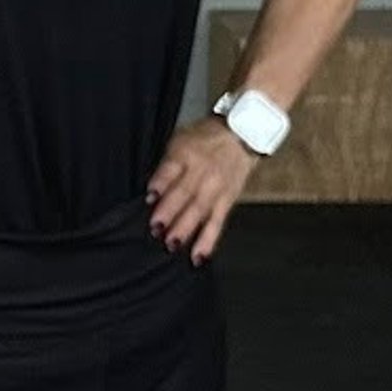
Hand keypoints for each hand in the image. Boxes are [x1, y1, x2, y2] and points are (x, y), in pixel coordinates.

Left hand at [146, 117, 259, 262]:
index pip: (171, 170)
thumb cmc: (204, 139)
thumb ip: (165, 167)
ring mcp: (217, 188)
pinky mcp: (228, 200)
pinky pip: (217, 222)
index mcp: (186, 155)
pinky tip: (198, 255)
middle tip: (156, 229)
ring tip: (172, 244)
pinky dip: (208, 241)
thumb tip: (151, 194)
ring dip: (185, 230)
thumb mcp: (178, 142)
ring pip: (200, 211)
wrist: (242, 135)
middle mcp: (203, 172)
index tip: (149, 198)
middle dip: (170, 213)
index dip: (160, 184)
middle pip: (185, 194)